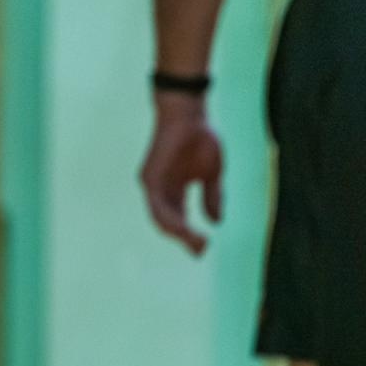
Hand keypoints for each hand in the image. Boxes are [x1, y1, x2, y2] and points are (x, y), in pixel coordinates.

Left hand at [139, 95, 222, 255]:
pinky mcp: (149, 179)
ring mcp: (152, 186)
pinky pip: (157, 205)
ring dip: (179, 232)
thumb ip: (212, 197)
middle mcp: (160, 191)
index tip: (203, 250)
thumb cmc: (201, 138)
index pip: (179, 219)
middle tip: (200, 251)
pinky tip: (183, 228)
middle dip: (185, 238)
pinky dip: (170, 218)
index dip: (190, 235)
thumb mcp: (212, 174)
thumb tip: (216, 222)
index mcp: (175, 191)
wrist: (189, 114)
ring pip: (162, 218)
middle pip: (169, 223)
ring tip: (196, 243)